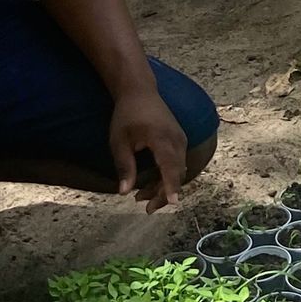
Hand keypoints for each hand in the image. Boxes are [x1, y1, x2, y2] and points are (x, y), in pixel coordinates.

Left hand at [109, 85, 189, 209]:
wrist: (140, 91)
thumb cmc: (127, 115)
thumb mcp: (119, 142)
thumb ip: (125, 167)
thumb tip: (124, 193)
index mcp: (162, 138)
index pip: (170, 167)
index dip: (171, 186)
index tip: (173, 202)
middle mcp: (177, 140)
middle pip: (177, 173)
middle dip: (164, 193)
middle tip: (147, 209)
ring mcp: (181, 139)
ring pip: (178, 170)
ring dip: (164, 185)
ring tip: (142, 197)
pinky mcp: (180, 140)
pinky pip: (177, 163)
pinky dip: (167, 175)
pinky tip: (151, 184)